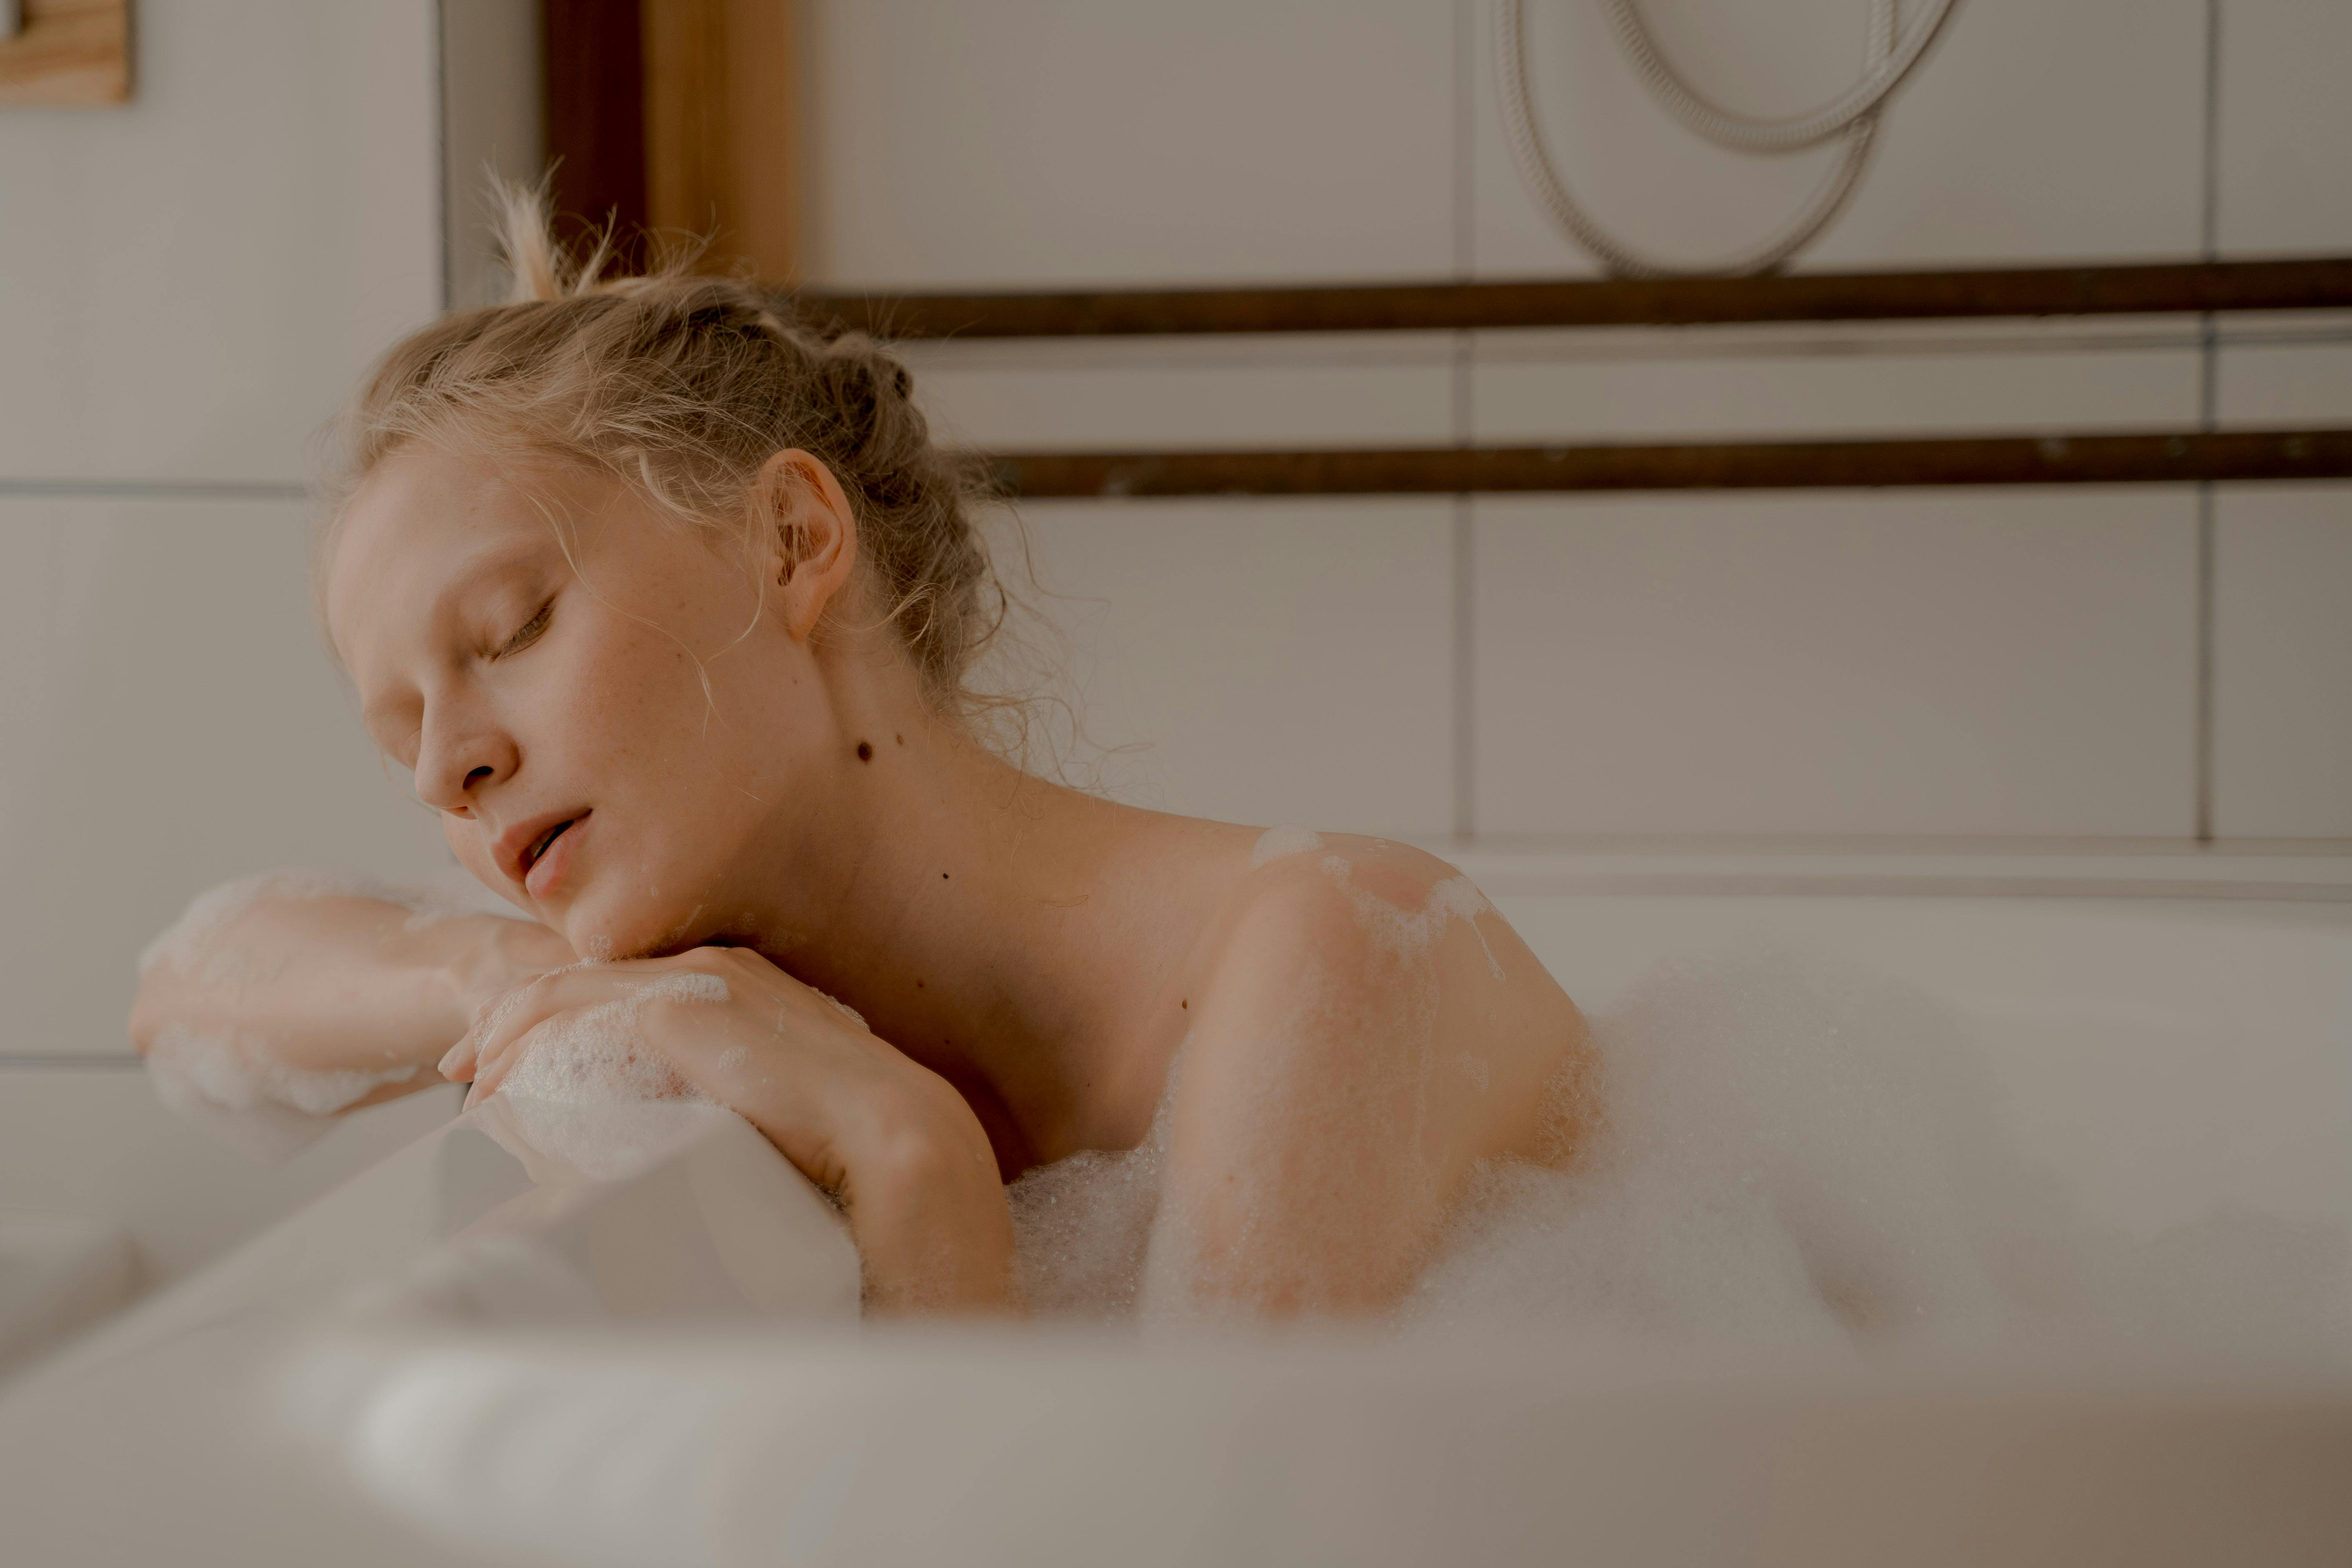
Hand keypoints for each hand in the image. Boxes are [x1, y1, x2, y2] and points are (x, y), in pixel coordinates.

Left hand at [443, 946, 1019, 1312]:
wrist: (918, 1169)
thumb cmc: (876, 1173)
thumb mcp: (799, 1131)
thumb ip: (752, 1117)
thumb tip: (703, 1151)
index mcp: (766, 1001)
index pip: (648, 988)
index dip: (575, 1018)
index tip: (523, 1068)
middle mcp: (738, 977)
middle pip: (602, 977)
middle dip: (527, 1014)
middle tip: (471, 1067)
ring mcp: (715, 989)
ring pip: (580, 989)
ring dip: (516, 1029)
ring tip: (471, 1076)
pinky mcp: (693, 1016)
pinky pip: (585, 1017)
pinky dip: (532, 1043)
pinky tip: (498, 1083)